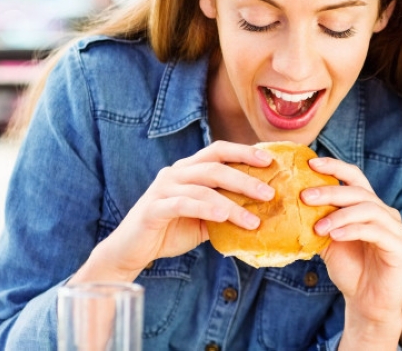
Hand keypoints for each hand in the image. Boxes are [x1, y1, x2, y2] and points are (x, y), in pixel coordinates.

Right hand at [80, 141, 275, 280]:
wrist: (132, 250)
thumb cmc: (171, 230)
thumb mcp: (205, 218)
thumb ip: (226, 208)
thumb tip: (263, 210)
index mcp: (188, 169)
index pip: (218, 151)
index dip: (244, 152)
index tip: (269, 161)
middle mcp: (175, 173)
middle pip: (214, 166)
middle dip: (244, 179)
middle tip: (268, 193)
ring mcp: (162, 189)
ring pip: (202, 188)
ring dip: (231, 204)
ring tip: (253, 220)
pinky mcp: (153, 208)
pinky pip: (183, 204)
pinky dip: (205, 209)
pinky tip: (222, 217)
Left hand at [300, 158, 401, 346]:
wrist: (367, 303)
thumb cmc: (350, 270)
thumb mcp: (329, 241)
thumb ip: (319, 220)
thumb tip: (293, 201)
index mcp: (369, 206)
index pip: (355, 177)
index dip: (335, 167)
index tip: (311, 162)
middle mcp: (385, 212)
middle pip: (359, 191)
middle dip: (330, 191)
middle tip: (304, 196)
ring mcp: (395, 228)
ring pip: (368, 208)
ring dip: (339, 214)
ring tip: (318, 226)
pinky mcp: (400, 246)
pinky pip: (376, 231)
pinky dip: (353, 230)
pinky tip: (335, 235)